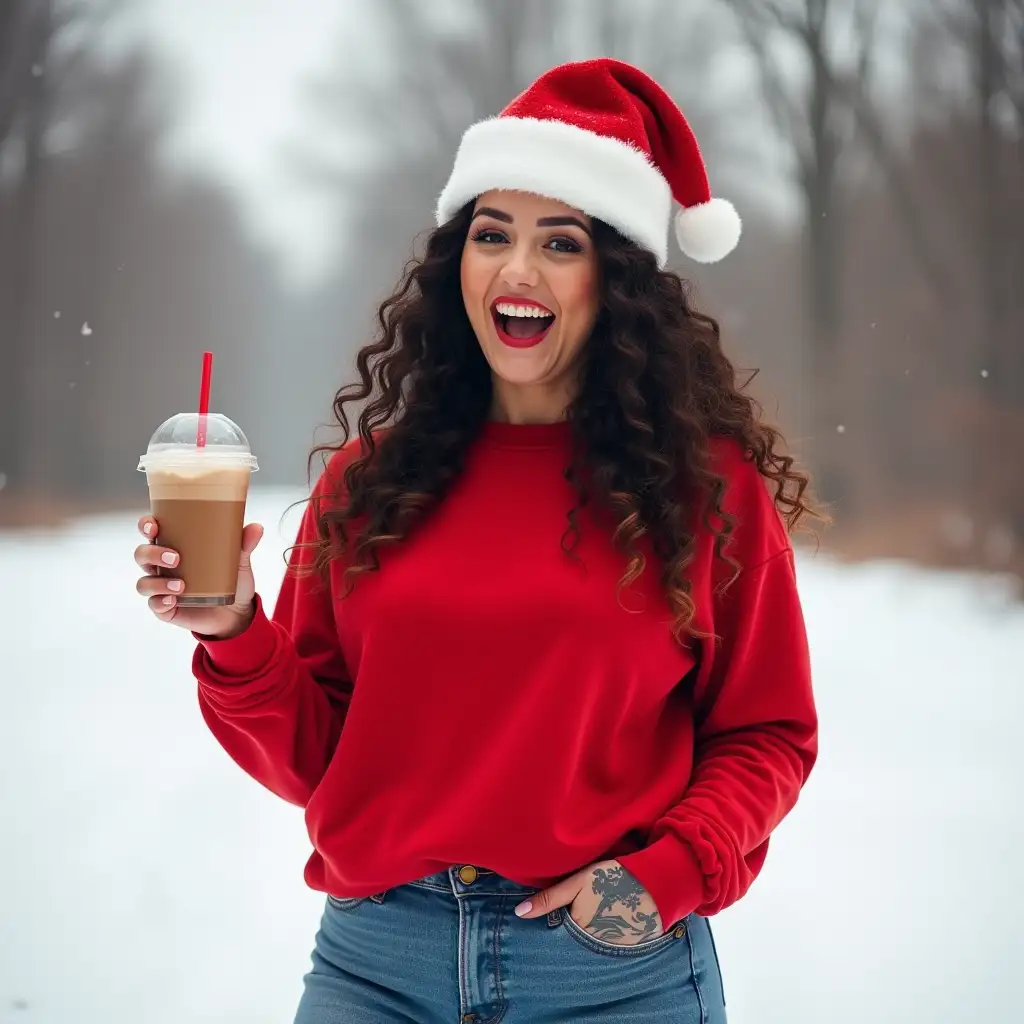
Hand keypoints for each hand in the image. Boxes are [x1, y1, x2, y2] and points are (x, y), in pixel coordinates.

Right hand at [133, 515, 263, 638]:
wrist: (237, 614)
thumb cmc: (231, 581)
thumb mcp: (239, 562)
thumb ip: (244, 544)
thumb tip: (257, 527)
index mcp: (175, 547)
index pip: (151, 532)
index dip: (146, 525)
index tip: (153, 525)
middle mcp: (163, 567)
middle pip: (142, 555)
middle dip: (152, 553)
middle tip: (175, 558)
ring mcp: (162, 588)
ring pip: (144, 582)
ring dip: (157, 582)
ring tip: (181, 585)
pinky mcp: (166, 609)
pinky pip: (154, 605)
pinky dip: (161, 601)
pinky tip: (173, 600)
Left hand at [514, 859, 662, 944]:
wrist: (655, 884)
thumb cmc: (612, 878)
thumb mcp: (578, 882)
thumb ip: (549, 898)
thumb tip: (519, 913)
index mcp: (577, 928)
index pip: (556, 935)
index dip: (552, 926)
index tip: (549, 921)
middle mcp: (592, 946)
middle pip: (571, 944)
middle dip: (567, 936)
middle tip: (578, 914)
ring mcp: (610, 950)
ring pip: (588, 948)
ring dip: (585, 940)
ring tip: (594, 918)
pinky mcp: (626, 951)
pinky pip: (607, 950)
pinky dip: (604, 942)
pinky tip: (608, 925)